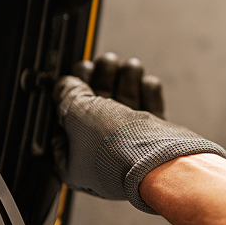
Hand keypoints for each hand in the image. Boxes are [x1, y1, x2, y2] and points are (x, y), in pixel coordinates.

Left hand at [52, 52, 225, 212]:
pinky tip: (147, 83)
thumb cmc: (117, 149)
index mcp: (73, 162)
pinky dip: (148, 94)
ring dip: (127, 81)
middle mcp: (101, 157)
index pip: (64, 124)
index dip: (68, 97)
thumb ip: (68, 94)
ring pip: (124, 107)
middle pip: (97, 111)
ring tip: (131, 66)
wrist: (161, 160)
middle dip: (103, 81)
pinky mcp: (154, 141)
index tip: (75, 76)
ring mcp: (130, 148)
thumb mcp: (79, 113)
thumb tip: (66, 85)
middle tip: (107, 62)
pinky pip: (148, 112)